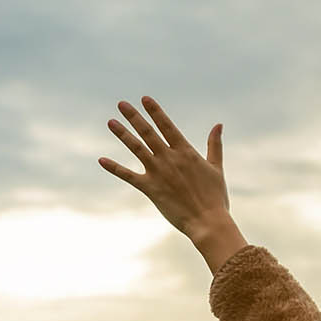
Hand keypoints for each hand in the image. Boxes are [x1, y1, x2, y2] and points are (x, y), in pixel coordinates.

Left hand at [100, 96, 245, 268]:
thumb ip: (215, 145)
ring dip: (122, 134)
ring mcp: (158, 172)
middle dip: (134, 117)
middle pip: (148, 132)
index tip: (144, 99)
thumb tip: (218, 125)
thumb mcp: (216, 168)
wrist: (208, 221)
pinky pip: (129, 176)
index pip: (167, 126)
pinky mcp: (150, 188)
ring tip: (110, 122)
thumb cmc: (215, 197)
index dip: (155, 111)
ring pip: (136, 149)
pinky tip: (102, 160)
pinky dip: (115, 168)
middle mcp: (170, 158)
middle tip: (122, 104)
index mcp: (186, 152)